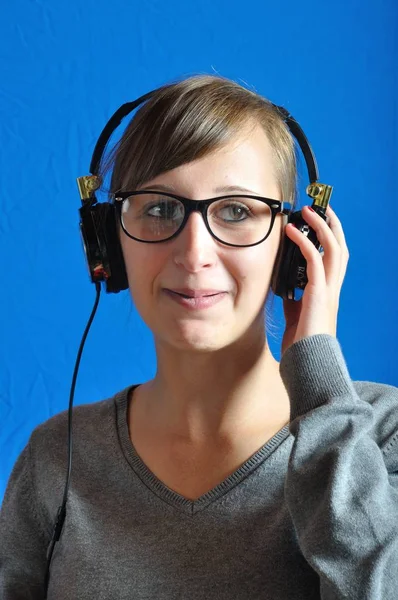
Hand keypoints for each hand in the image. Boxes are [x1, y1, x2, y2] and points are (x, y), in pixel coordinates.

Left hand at [281, 204, 349, 355]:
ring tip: (308, 210)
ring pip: (334, 249)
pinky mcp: (318, 294)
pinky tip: (292, 231)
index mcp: (327, 293)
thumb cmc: (301, 345)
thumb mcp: (296, 315)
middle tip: (321, 207)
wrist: (305, 364)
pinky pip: (315, 261)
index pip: (334, 259)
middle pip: (340, 248)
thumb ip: (294, 299)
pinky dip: (304, 242)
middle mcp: (332, 289)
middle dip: (332, 225)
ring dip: (322, 226)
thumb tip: (285, 286)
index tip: (318, 222)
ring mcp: (328, 290)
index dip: (329, 238)